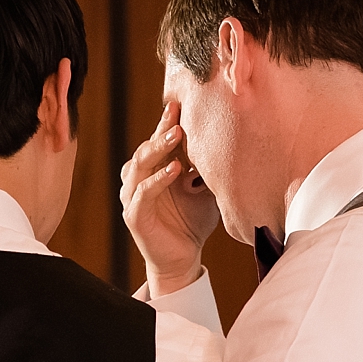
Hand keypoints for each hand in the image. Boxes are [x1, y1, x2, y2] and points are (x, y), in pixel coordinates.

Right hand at [120, 92, 220, 292]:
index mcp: (155, 168)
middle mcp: (140, 178)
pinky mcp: (134, 214)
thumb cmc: (194, 220)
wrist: (184, 258)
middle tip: (178, 117)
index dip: (167, 122)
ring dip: (157, 148)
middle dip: (162, 130)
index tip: (179, 104)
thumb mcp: (205, 190)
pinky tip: (174, 170)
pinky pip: (143, 193)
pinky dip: (157, 179)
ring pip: (139, 164)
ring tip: (176, 135)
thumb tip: (229, 142)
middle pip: (147, 147)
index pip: (158, 140)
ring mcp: (133, 195)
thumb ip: (207, 169)